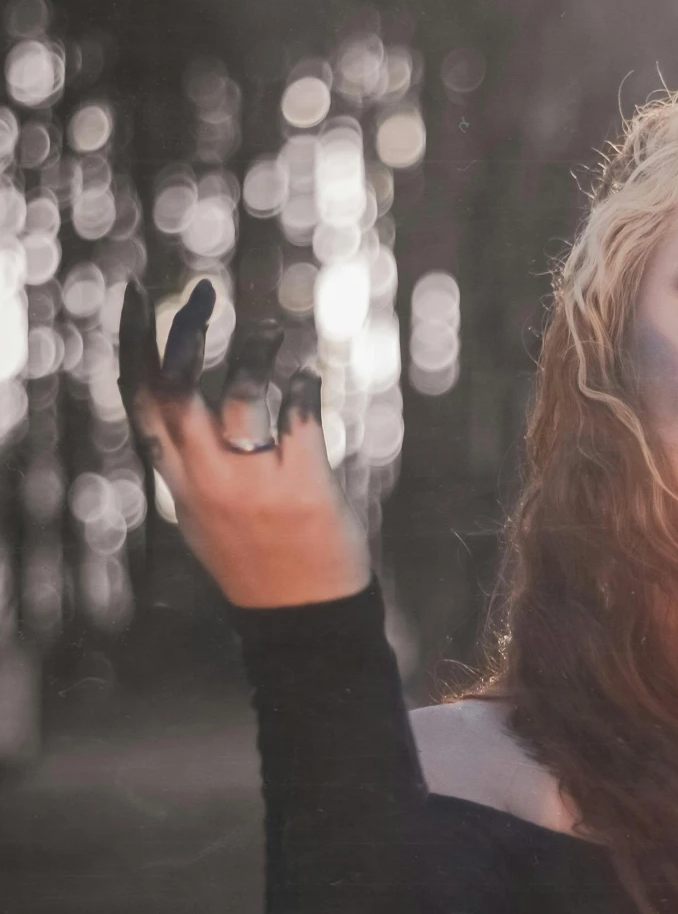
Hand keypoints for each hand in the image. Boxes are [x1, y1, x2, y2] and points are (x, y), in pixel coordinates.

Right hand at [119, 278, 370, 608]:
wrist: (303, 618)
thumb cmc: (256, 562)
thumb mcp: (202, 518)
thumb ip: (188, 467)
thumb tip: (174, 409)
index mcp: (178, 484)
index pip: (141, 403)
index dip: (134, 345)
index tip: (136, 297)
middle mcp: (207, 483)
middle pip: (177, 392)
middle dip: (184, 333)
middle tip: (200, 295)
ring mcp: (254, 486)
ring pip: (242, 394)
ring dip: (255, 348)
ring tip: (269, 329)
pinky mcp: (303, 488)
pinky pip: (300, 414)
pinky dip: (303, 382)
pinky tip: (307, 372)